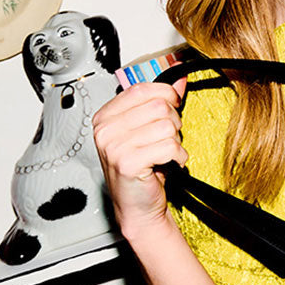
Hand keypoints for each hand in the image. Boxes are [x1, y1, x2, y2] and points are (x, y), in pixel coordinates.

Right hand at [93, 79, 187, 240]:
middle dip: (174, 123)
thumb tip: (179, 78)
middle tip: (167, 140)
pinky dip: (178, 156)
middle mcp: (105, 129)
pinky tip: (169, 164)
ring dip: (176, 141)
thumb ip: (161, 101)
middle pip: (159, 106)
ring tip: (165, 154)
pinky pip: (169, 146)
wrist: (139, 206)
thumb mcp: (149, 130)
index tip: (172, 108)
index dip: (166, 96)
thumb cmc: (143, 169)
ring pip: (167, 126)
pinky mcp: (127, 162)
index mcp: (106, 116)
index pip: (142, 89)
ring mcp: (113, 145)